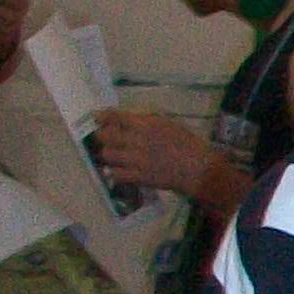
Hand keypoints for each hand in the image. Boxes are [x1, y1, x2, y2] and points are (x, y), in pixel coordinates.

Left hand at [94, 107, 208, 197]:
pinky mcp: (139, 177)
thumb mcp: (169, 123)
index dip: (102, 116)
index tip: (96, 117)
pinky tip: (115, 171)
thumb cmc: (188, 144)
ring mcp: (136, 160)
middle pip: (106, 136)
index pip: (116, 117)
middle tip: (103, 138)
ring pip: (108, 155)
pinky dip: (112, 172)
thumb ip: (149, 120)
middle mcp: (137, 140)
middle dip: (101, 136)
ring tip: (110, 155)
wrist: (197, 169)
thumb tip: (132, 118)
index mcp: (146, 124)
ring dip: (107, 154)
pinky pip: (115, 174)